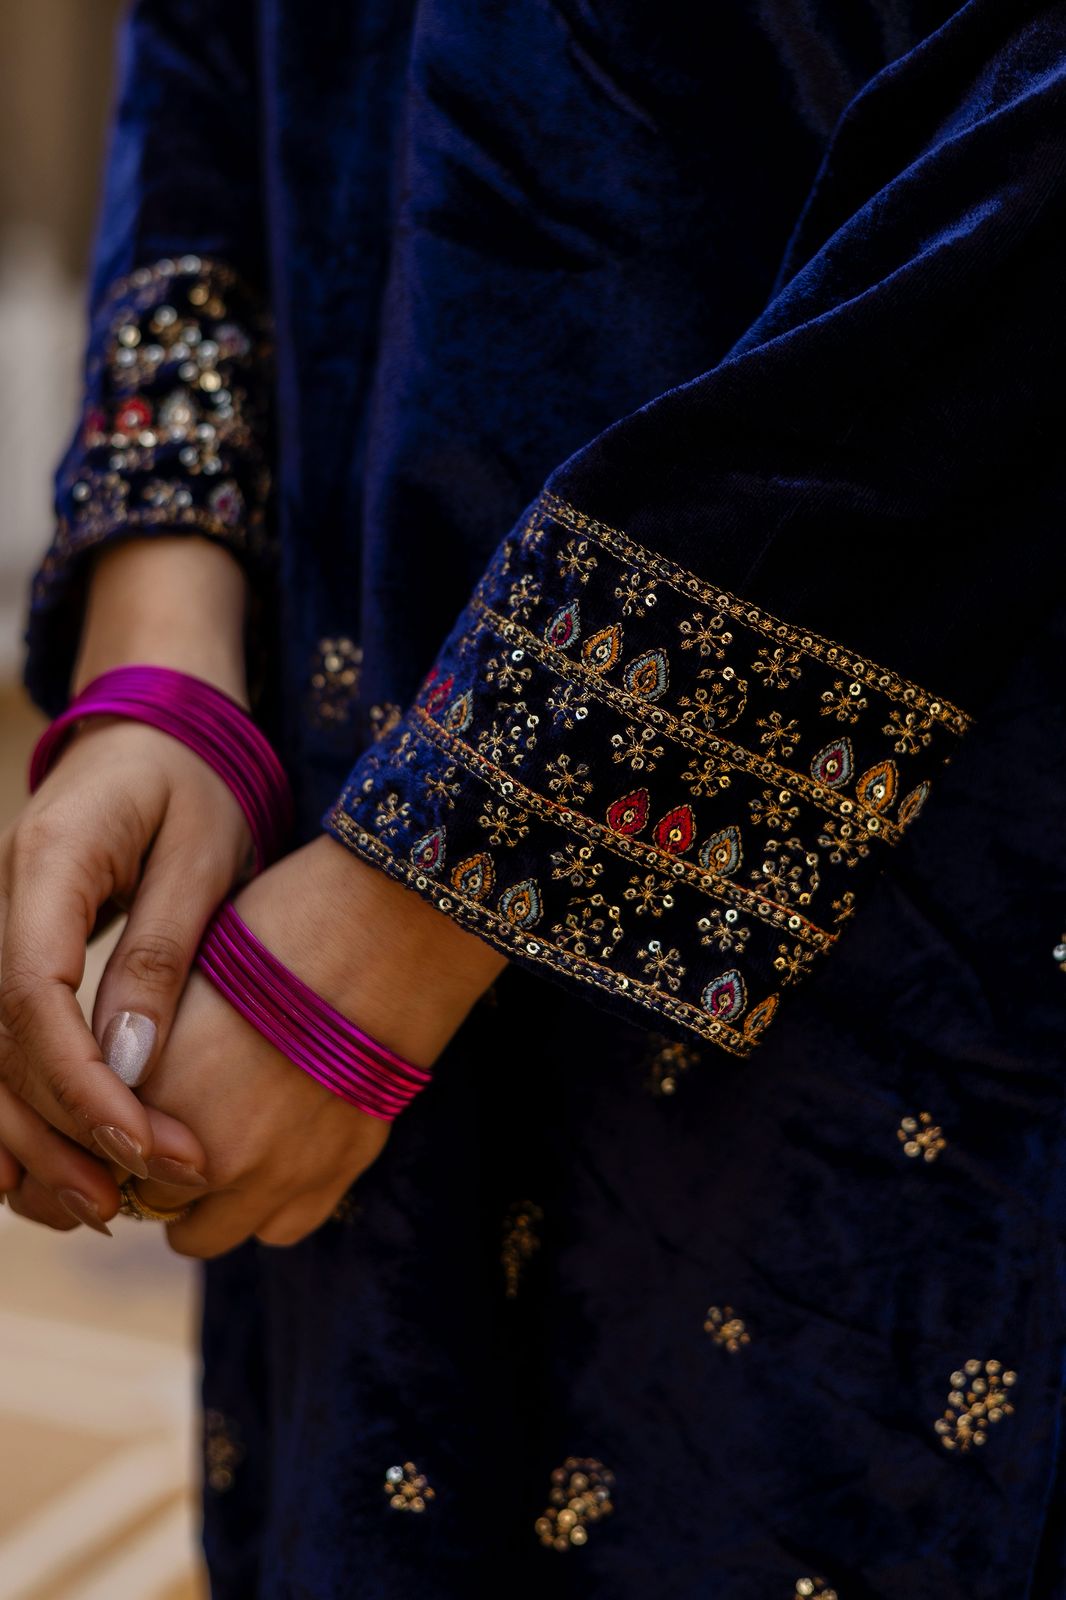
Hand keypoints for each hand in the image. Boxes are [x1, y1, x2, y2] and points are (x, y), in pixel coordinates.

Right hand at [0, 536, 249, 1230]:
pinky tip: (45, 1176)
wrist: (156, 733)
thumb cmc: (192, 783)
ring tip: (98, 1207)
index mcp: (49, 863)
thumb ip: (160, 955)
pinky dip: (16, 1111)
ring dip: (31, 1138)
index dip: (78, 1084)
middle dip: (59, 1131)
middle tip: (130, 1200)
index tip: (140, 1146)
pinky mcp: (13, 955)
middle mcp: (2, 901)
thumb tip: (129, 1068)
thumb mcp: (201, 855)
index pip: (31, 993)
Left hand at [130, 835, 506, 1255]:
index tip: (133, 1104)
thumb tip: (124, 1081)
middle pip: (151, 1203)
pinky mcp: (337, 1174)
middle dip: (155, 1170)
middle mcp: (205, 1155)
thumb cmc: (282, 930)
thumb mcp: (186, 978)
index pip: (104, 1151)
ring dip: (206, 1200)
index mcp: (149, 1099)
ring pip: (209, 1234)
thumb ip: (143, 1051)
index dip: (117, 1125)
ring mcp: (277, 1175)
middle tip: (178, 1122)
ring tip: (226, 1139)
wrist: (387, 930)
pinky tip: (279, 1149)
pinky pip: (281, 1226)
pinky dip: (270, 1200)